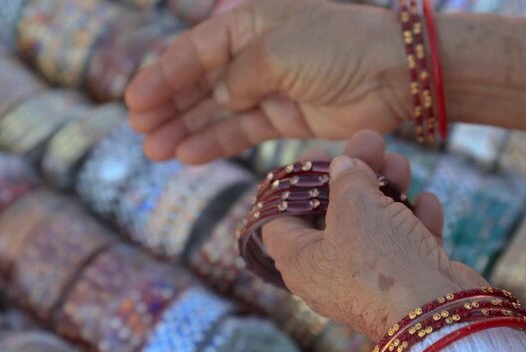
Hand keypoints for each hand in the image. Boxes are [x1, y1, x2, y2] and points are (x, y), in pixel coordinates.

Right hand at [125, 0, 412, 163]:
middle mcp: (256, 54)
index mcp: (249, 23)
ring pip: (218, 111)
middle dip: (170, 107)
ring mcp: (270, 88)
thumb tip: (218, 97)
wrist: (392, 74)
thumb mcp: (276, 50)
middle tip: (141, 131)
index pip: (194, 51)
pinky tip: (190, 155)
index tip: (134, 102)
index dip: (162, 77)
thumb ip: (237, 75)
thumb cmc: (336, 47)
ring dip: (187, 129)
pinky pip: (243, 131)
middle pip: (201, 83)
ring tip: (156, 150)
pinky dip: (217, 142)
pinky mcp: (285, 117)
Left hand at [262, 130, 487, 339]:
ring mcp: (370, 279)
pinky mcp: (405, 282)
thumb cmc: (380, 259)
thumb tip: (344, 165)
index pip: (281, 217)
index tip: (318, 154)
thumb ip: (346, 177)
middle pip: (335, 213)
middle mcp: (331, 273)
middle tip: (371, 144)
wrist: (436, 311)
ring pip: (375, 224)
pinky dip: (416, 220)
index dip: (296, 182)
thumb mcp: (353, 205)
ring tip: (401, 163)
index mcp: (301, 261)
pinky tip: (426, 200)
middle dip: (356, 175)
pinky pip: (406, 244)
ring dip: (389, 190)